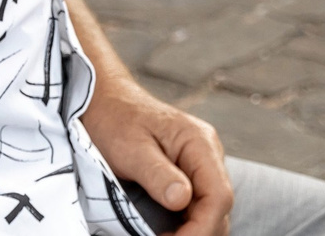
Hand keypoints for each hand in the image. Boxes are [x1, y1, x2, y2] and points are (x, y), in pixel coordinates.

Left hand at [80, 77, 232, 235]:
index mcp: (199, 143)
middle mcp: (207, 155)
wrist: (105, 101)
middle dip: (197, 233)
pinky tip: (165, 234)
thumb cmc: (115, 119)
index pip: (219, 196)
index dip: (202, 228)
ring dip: (191, 231)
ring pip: (210, 211)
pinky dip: (184, 226)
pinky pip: (195, 207)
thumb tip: (182, 201)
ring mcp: (199, 166)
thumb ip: (157, 173)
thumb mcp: (131, 147)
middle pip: (218, 207)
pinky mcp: (187, 176)